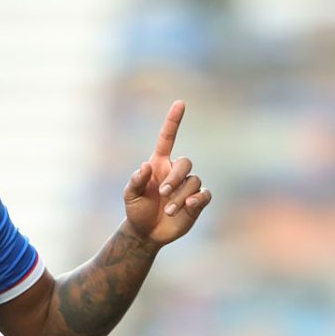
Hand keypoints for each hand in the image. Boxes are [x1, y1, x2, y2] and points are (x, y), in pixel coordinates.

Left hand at [123, 100, 211, 246]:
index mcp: (158, 165)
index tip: (180, 103)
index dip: (173, 121)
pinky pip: (205, 194)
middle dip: (175, 177)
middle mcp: (175, 173)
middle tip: (162, 193)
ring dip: (180, 195)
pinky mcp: (197, 202)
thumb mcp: (130, 195)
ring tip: (168, 210)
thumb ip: (136, 180)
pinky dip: (198, 199)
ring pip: (194, 181)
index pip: (168, 138)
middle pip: (186, 162)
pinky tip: (188, 206)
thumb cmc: (136, 210)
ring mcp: (187, 187)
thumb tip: (145, 166)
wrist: (146, 232)